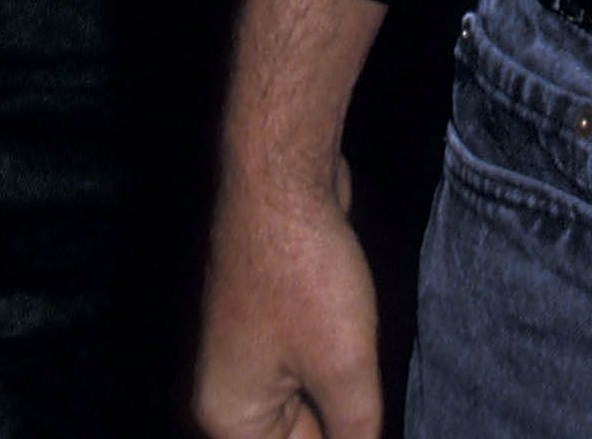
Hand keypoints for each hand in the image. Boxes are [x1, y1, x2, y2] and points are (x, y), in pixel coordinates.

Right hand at [193, 147, 381, 438]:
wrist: (279, 178)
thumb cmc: (303, 270)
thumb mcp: (344, 365)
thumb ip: (356, 428)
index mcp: (231, 420)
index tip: (363, 417)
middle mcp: (228, 394)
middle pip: (298, 436)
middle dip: (341, 423)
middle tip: (364, 378)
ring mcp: (246, 353)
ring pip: (306, 400)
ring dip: (344, 397)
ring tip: (363, 361)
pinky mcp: (269, 318)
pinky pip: (307, 363)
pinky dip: (337, 365)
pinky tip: (360, 347)